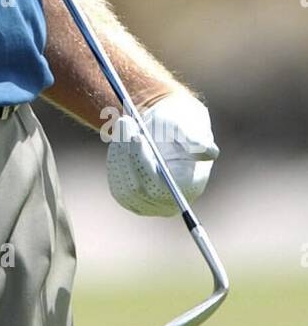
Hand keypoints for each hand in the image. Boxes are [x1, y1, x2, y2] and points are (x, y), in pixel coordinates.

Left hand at [105, 90, 218, 216]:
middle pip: (139, 187)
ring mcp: (150, 204)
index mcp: (191, 185)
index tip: (136, 135)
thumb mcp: (189, 124)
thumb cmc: (181, 122)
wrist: (165, 127)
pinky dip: (116, 159)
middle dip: (129, 153)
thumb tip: (208, 151)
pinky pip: (117, 183)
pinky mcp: (132, 200)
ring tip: (126, 124)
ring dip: (120, 153)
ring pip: (125, 184)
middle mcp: (172, 202)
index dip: (146, 162)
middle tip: (126, 121)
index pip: (162, 184)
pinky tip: (123, 142)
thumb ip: (195, 138)